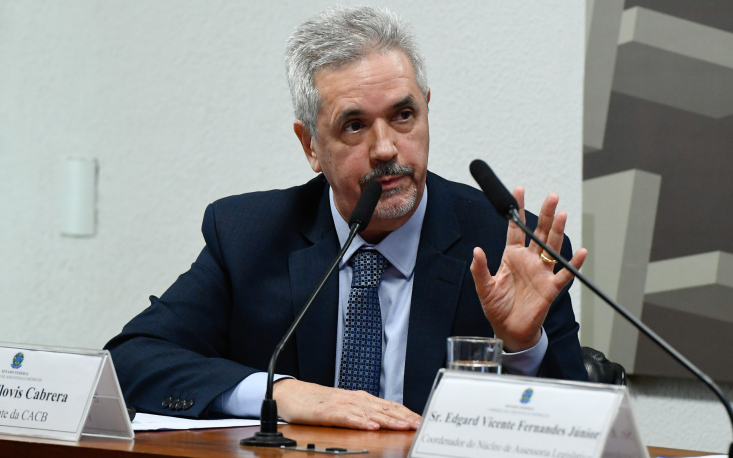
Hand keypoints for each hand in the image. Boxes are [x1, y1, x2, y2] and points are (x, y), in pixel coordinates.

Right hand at [273, 379, 420, 429]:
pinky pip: (347, 418)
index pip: (389, 405)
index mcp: (361, 399)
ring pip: (370, 413)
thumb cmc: (319, 403)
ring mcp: (342, 404)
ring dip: (389, 420)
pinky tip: (371, 427)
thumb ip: (363, 413)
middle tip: (421, 425)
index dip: (406, 413)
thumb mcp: (345, 407)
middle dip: (404, 418)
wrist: (292, 395)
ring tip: (404, 427)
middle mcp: (355, 399)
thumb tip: (384, 422)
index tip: (422, 421)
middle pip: (384, 409)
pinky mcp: (328, 412)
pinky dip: (361, 422)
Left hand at [470, 187, 586, 351]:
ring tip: (562, 214)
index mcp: (511, 257)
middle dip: (545, 214)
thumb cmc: (497, 308)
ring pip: (552, 247)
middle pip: (539, 233)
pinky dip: (573, 264)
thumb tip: (476, 250)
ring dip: (558, 231)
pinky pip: (564, 274)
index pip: (515, 229)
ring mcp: (541, 272)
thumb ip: (479, 269)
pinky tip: (580, 252)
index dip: (518, 211)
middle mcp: (528, 260)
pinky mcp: (550, 288)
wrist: (509, 330)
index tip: (519, 191)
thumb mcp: (484, 287)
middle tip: (552, 197)